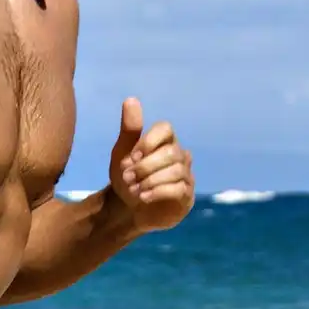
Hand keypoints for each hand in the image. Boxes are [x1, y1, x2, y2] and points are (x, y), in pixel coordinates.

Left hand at [109, 97, 195, 232]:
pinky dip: (158, 191)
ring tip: (134, 189)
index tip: (132, 156)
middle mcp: (179, 155)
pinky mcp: (186, 195)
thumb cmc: (127, 177)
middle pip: (171, 153)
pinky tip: (143, 197)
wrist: (126, 209)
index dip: (149, 141)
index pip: (166, 128)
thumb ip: (130, 129)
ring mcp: (186, 175)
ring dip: (151, 180)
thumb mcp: (122, 153)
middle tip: (127, 177)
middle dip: (146, 166)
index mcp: (164, 141)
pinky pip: (180, 188)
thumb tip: (131, 99)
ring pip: (176, 171)